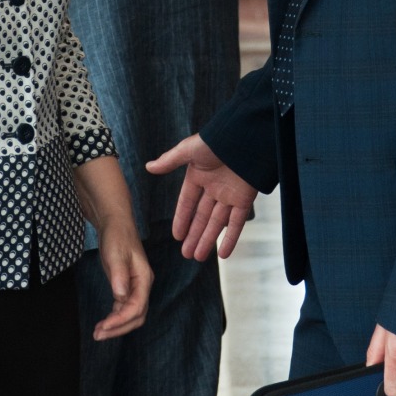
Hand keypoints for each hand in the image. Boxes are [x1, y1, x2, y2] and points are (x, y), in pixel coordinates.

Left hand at [90, 220, 152, 340]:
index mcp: (144, 279)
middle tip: (98, 335)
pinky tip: (103, 322)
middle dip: (119, 328)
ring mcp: (135, 287)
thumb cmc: (117, 237)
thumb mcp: (116, 254)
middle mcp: (142, 286)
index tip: (104, 326)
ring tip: (98, 332)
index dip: (121, 320)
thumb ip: (119, 275)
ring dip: (116, 326)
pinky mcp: (126, 287)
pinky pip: (124, 309)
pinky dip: (114, 318)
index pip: (136, 307)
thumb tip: (121, 297)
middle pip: (136, 316)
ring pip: (130, 315)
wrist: (115, 225)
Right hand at [146, 133, 256, 260]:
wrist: (245, 137)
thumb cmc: (216, 139)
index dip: (181, 219)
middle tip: (186, 254)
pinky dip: (230, 238)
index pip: (187, 203)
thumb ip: (170, 161)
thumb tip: (149, 167)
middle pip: (201, 217)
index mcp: (199, 176)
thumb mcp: (188, 150)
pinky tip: (223, 254)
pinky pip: (237, 223)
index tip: (176, 235)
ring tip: (198, 257)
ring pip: (216, 223)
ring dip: (208, 241)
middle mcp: (213, 188)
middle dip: (194, 236)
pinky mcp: (244, 199)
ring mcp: (229, 195)